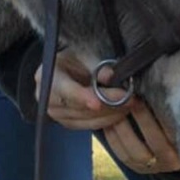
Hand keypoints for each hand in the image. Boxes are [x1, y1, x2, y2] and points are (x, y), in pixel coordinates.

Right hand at [37, 51, 179, 173]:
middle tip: (130, 99)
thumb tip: (110, 76)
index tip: (97, 103)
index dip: (81, 96)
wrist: (59, 71)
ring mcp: (56, 115)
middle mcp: (48, 100)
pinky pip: (88, 126)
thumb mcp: (80, 53)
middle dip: (107, 104)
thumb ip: (94, 64)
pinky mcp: (67, 123)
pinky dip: (106, 121)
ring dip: (111, 114)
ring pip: (86, 119)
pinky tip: (121, 113)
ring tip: (131, 105)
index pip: (65, 90)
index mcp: (48, 77)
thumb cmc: (71, 59)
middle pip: (80, 107)